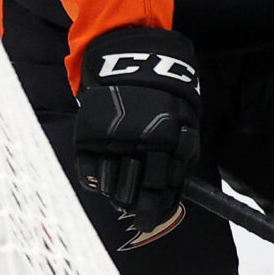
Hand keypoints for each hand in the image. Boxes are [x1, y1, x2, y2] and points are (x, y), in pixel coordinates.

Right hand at [73, 27, 203, 242]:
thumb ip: (181, 151)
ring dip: (117, 196)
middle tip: (140, 219)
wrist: (128, 55)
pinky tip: (100, 183)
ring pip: (114, 184)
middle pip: (140, 190)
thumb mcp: (183, 116)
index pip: (166, 186)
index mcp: (171, 140)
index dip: (161, 206)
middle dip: (140, 208)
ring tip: (120, 201)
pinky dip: (94, 180)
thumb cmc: (162, 91)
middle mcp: (142, 143)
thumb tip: (177, 187)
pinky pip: (89, 168)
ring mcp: (114, 140)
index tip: (156, 218)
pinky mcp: (90, 134)